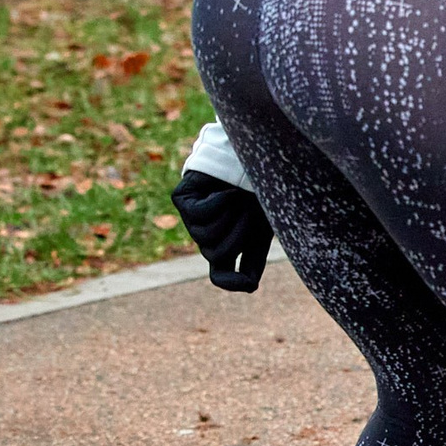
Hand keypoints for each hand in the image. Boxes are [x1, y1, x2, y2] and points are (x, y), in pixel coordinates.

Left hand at [172, 169, 272, 291]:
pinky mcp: (182, 200)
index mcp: (227, 245)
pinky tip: (228, 189)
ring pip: (205, 236)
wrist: (250, 157)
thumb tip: (248, 287)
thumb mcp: (264, 229)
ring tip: (240, 196)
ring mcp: (191, 219)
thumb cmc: (260, 194)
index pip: (220, 275)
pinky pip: (200, 213)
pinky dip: (220, 201)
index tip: (248, 284)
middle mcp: (206, 235)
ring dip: (230, 216)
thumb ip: (254, 258)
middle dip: (239, 233)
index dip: (231, 283)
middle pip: (217, 254)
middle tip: (251, 210)